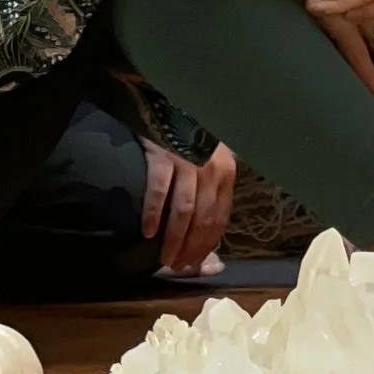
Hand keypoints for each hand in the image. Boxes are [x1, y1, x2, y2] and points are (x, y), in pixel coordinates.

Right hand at [140, 139, 234, 273]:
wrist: (173, 106)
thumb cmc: (192, 141)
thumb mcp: (211, 164)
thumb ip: (211, 198)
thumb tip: (211, 245)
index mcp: (225, 174)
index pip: (219, 218)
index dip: (207, 244)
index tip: (195, 263)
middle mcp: (211, 170)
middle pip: (203, 218)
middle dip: (191, 247)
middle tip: (178, 266)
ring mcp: (187, 163)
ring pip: (184, 210)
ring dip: (175, 239)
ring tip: (165, 258)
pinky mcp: (163, 156)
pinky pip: (159, 191)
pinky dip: (154, 214)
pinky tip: (148, 232)